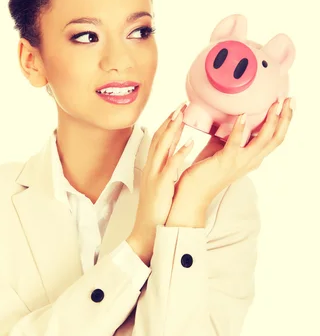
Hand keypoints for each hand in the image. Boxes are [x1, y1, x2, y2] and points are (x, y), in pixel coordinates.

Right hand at [127, 103, 194, 263]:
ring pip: (162, 148)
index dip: (168, 123)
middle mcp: (152, 169)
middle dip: (170, 120)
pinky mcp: (161, 187)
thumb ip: (169, 169)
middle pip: (159, 139)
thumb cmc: (157, 210)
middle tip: (182, 103)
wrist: (146, 232)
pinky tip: (189, 143)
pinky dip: (179, 154)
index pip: (160, 140)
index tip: (179, 109)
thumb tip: (178, 156)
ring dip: (172, 130)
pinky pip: (170, 167)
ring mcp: (155, 177)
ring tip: (182, 114)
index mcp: (153, 168)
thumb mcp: (162, 185)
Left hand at [166, 97, 294, 225]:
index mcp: (251, 158)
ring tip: (275, 105)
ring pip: (264, 141)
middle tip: (289, 100)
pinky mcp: (226, 161)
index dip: (284, 122)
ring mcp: (240, 162)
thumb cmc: (204, 171)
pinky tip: (242, 115)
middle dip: (285, 118)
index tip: (287, 104)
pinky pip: (236, 142)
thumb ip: (227, 134)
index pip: (274, 139)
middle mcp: (250, 161)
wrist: (193, 193)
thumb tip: (226, 114)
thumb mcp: (220, 148)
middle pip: (276, 139)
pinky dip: (240, 128)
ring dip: (271, 121)